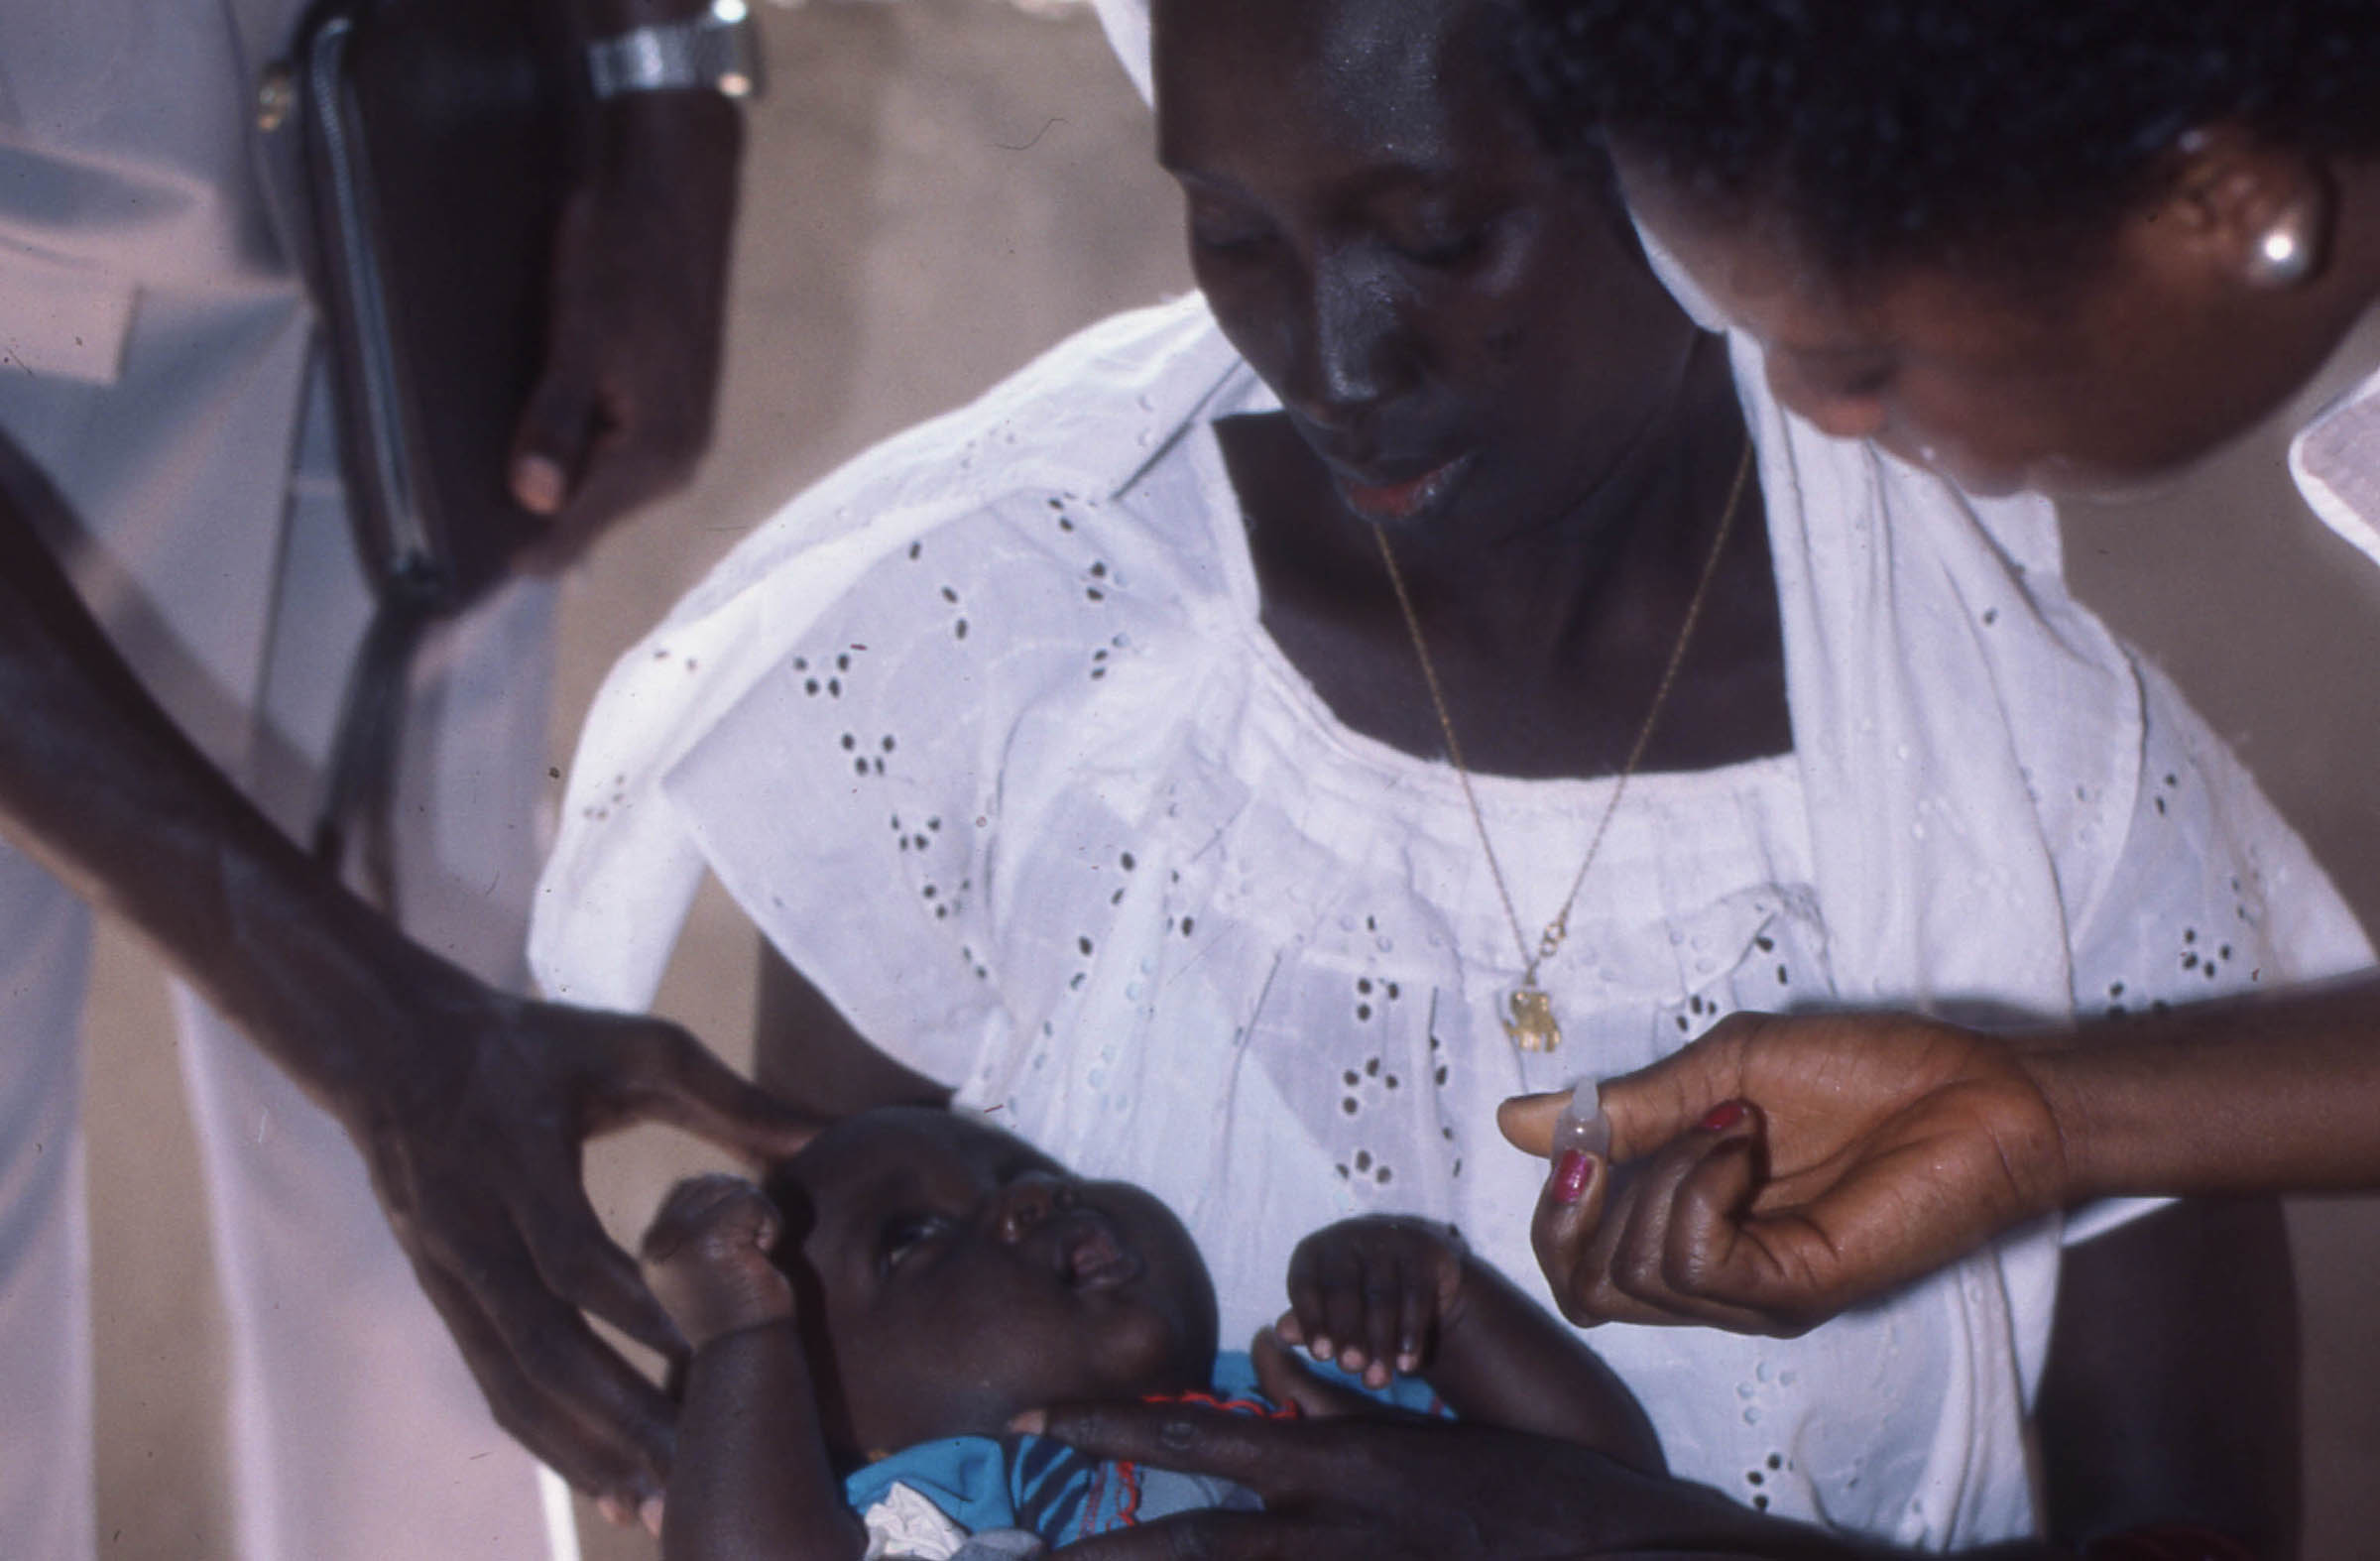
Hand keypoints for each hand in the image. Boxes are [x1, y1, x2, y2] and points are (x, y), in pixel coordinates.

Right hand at [334, 985, 820, 1517]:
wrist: (394, 1048)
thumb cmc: (533, 1045)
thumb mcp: (637, 1051)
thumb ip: (734, 1101)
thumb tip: (828, 1137)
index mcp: (517, 1167)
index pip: (576, 1261)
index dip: (640, 1316)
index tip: (712, 1358)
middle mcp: (471, 1235)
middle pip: (544, 1349)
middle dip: (619, 1419)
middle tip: (696, 1471)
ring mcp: (449, 1278)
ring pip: (514, 1386)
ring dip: (583, 1453)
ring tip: (655, 1507)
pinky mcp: (443, 1302)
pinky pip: (496, 1386)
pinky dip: (549, 1441)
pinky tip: (601, 1483)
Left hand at [507, 94, 740, 567]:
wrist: (678, 200)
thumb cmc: (627, 258)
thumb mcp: (579, 336)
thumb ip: (554, 422)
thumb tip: (530, 497)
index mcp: (656, 456)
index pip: (574, 536)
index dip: (519, 553)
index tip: (468, 574)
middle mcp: (676, 461)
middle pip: (585, 517)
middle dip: (531, 508)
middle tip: (459, 496)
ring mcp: (679, 440)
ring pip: (597, 485)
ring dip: (552, 472)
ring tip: (498, 443)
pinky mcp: (673, 414)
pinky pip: (612, 456)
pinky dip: (573, 446)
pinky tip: (542, 413)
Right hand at [640, 1173, 795, 1349]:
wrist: (746, 1352)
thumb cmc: (738, 1311)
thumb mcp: (703, 1267)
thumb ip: (698, 1225)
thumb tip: (721, 1181)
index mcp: (653, 1247)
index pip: (689, 1188)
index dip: (727, 1205)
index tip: (738, 1248)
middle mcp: (658, 1240)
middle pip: (713, 1183)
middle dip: (745, 1209)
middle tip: (748, 1255)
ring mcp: (680, 1238)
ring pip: (736, 1189)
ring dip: (760, 1219)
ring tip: (753, 1258)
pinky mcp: (709, 1239)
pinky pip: (754, 1201)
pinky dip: (771, 1225)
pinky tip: (762, 1258)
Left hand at [1012, 1395, 1810, 1558]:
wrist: (1618, 1551)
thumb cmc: (1525, 1492)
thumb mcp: (1418, 1438)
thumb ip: (1336, 1418)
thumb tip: (1274, 1369)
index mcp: (1333, 1462)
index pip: (1193, 1436)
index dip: (1104, 1427)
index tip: (1030, 1421)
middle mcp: (1327, 1525)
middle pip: (1182, 1543)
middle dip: (1088, 1554)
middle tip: (1009, 1559)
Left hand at [1275, 1216, 1465, 1387]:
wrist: (1420, 1283)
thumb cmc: (1360, 1302)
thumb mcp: (1330, 1313)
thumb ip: (1308, 1322)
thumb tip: (1283, 1332)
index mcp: (1315, 1251)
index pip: (1306, 1283)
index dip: (1311, 1320)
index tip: (1320, 1355)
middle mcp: (1348, 1237)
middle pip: (1344, 1289)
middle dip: (1348, 1333)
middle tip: (1351, 1368)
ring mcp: (1388, 1238)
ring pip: (1381, 1296)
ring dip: (1380, 1342)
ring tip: (1378, 1379)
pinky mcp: (1423, 1249)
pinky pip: (1416, 1294)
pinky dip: (1411, 1332)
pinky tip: (1406, 1364)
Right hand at [1498, 1010, 2068, 1333]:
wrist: (1980, 1087)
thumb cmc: (1871, 1072)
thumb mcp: (1719, 1071)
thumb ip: (1626, 1110)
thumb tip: (1515, 1123)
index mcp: (1689, 1227)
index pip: (1575, 1265)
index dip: (1553, 1206)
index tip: (1577, 1134)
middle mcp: (1715, 1275)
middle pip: (1584, 1291)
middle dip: (1580, 1205)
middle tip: (1634, 1134)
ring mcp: (1753, 1292)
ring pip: (1633, 1274)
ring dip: (1661, 1176)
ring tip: (1732, 1124)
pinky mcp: (1795, 1291)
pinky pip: (1694, 1262)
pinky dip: (1697, 1189)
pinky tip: (1745, 1147)